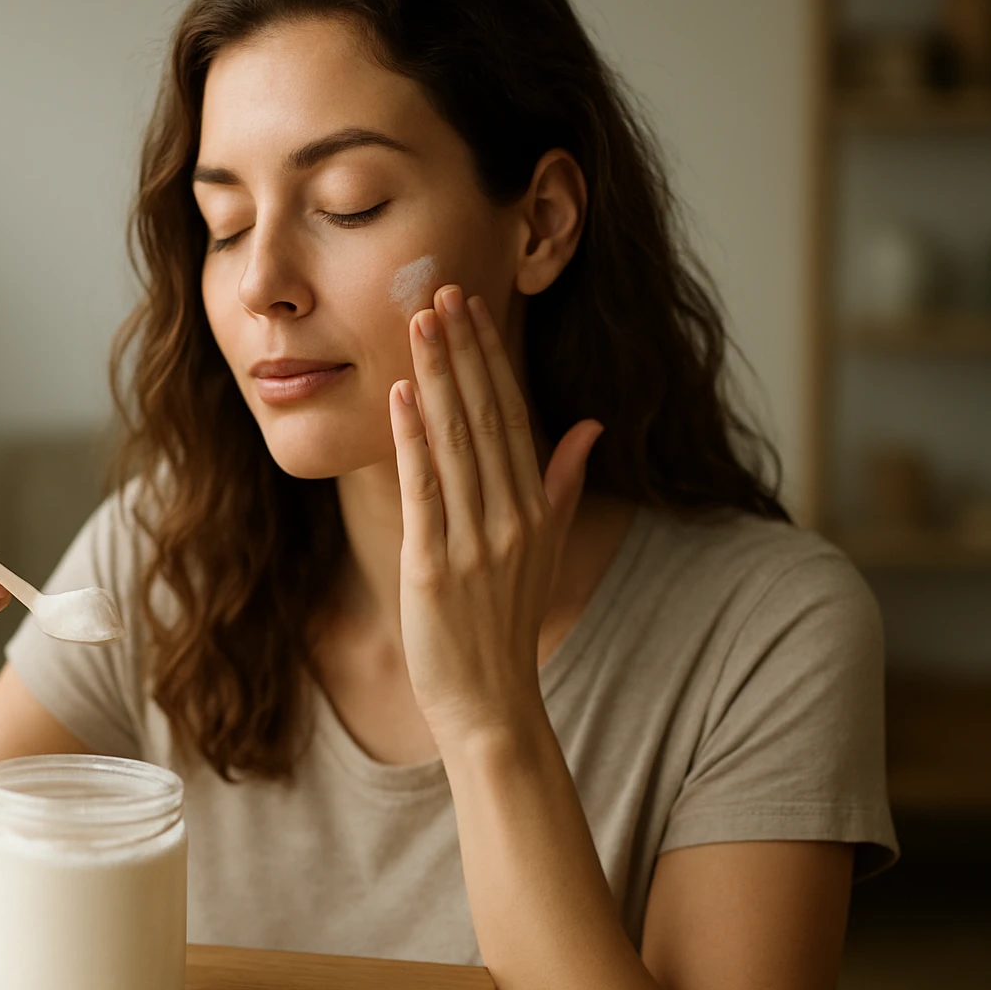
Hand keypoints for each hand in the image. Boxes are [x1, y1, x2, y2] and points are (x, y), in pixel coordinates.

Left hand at [389, 284, 602, 742]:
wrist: (490, 699)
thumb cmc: (507, 622)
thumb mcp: (546, 548)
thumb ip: (565, 482)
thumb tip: (590, 426)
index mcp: (536, 508)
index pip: (514, 414)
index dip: (493, 358)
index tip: (474, 307)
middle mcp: (512, 517)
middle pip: (486, 416)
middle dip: (464, 350)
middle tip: (441, 291)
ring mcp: (475, 542)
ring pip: (456, 442)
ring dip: (437, 378)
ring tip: (419, 323)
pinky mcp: (435, 567)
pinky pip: (424, 491)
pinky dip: (413, 440)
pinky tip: (401, 395)